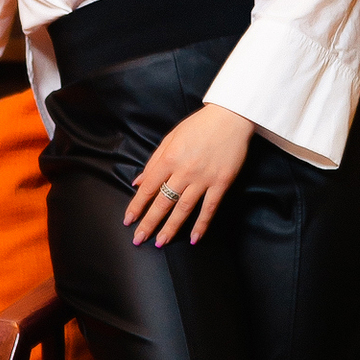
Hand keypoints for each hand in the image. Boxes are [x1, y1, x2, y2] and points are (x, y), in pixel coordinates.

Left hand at [123, 103, 253, 247]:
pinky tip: (194, 238)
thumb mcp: (170, 138)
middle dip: (149, 223)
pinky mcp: (221, 183)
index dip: (137, 205)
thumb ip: (153, 162)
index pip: (149, 187)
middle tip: (139, 239)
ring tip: (161, 242)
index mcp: (169, 158)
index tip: (129, 220)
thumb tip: (138, 183)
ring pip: (184, 209)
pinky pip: (210, 208)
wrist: (230, 117)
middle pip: (163, 202)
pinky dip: (202, 224)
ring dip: (171, 228)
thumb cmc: (199, 125)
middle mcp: (184, 171)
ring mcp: (204, 179)